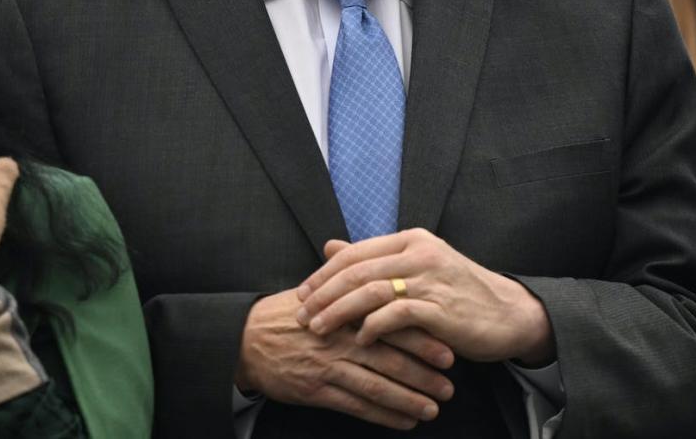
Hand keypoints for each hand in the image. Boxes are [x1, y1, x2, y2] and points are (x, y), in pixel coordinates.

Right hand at [235, 289, 455, 429]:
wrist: (246, 340)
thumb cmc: (286, 315)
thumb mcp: (316, 293)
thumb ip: (349, 284)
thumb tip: (383, 273)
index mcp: (343, 311)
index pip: (390, 324)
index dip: (422, 339)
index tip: (449, 350)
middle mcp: (339, 338)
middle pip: (390, 357)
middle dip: (423, 374)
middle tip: (450, 385)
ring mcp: (327, 365)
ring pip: (377, 385)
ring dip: (409, 399)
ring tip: (434, 408)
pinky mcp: (316, 389)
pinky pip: (356, 406)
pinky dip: (383, 415)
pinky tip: (404, 421)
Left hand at [296, 229, 553, 364]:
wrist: (510, 314)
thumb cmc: (457, 293)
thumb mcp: (415, 267)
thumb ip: (374, 259)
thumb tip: (329, 246)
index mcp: (410, 239)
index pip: (354, 252)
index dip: (324, 273)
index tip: (302, 293)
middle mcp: (419, 253)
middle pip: (357, 270)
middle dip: (324, 294)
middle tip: (302, 314)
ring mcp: (431, 279)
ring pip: (371, 291)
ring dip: (339, 312)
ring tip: (319, 328)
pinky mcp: (442, 308)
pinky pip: (397, 314)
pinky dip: (373, 326)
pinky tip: (360, 338)